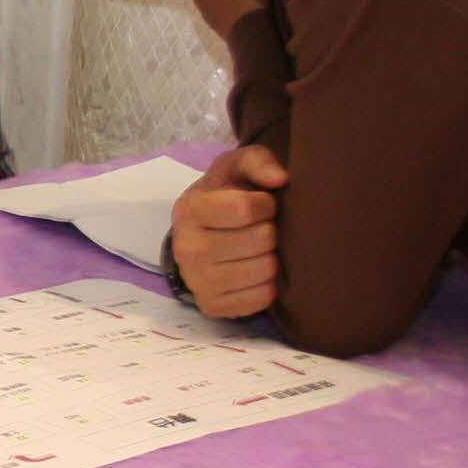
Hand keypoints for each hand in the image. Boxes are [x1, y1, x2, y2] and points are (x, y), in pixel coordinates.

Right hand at [171, 143, 287, 318]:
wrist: (198, 237)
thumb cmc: (223, 198)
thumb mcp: (235, 168)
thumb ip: (257, 161)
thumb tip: (280, 179)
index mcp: (190, 210)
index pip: (245, 209)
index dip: (266, 204)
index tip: (263, 204)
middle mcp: (187, 248)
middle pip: (260, 240)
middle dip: (270, 231)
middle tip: (261, 228)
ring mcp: (198, 281)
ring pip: (265, 270)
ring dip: (271, 257)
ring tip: (258, 249)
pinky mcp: (212, 306)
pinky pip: (262, 297)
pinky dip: (268, 284)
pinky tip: (255, 270)